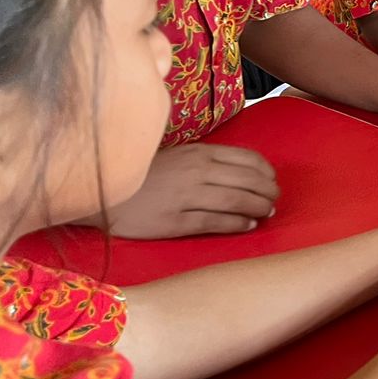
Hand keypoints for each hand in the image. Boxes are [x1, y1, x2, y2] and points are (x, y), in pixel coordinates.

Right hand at [97, 143, 278, 238]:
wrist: (102, 190)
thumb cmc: (143, 173)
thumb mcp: (177, 155)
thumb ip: (206, 159)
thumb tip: (240, 172)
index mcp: (198, 152)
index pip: (246, 158)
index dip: (266, 171)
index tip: (272, 180)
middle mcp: (196, 171)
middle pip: (247, 180)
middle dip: (268, 191)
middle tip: (275, 200)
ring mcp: (186, 196)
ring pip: (236, 200)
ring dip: (258, 207)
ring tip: (268, 213)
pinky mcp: (175, 221)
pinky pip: (214, 222)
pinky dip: (236, 224)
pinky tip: (248, 226)